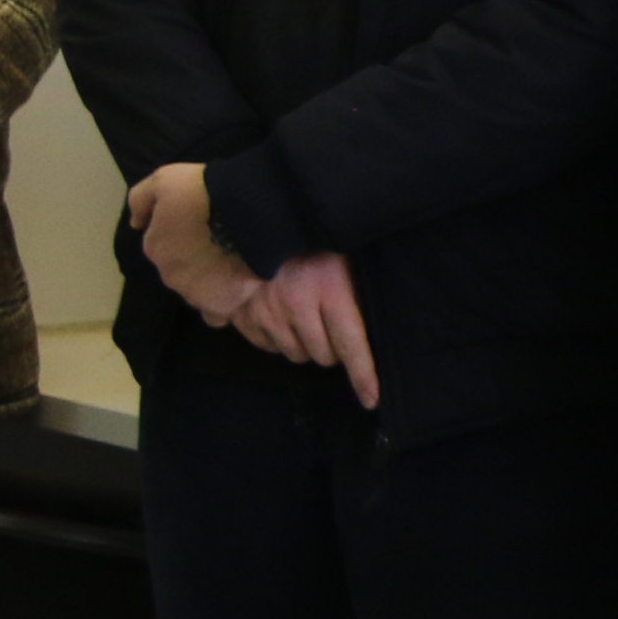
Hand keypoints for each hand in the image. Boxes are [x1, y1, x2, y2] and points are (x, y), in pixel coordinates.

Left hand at [129, 160, 258, 325]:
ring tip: (230, 261)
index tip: (199, 221)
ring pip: (194, 291)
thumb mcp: (163, 180)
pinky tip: (232, 290)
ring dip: (207, 280)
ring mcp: (193, 293)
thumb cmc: (203, 191)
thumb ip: (141, 200)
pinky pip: (215, 314)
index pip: (160, 245)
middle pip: (178, 269)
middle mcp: (168, 275)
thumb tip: (136, 223)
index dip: (179, 232)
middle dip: (192, 257)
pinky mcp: (220, 305)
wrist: (246, 211)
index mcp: (154, 247)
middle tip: (217, 239)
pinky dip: (220, 304)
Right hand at [236, 250, 383, 405]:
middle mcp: (298, 306)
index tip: (371, 399)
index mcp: (330, 290)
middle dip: (332, 349)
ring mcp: (268, 312)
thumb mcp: (343, 257)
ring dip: (305, 345)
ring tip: (305, 318)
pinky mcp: (245, 314)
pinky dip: (278, 340)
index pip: (352, 345)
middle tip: (331, 325)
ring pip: (296, 354)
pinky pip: (268, 346)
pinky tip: (281, 318)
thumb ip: (355, 292)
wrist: (257, 219)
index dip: (364, 376)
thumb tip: (372, 331)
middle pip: (324, 356)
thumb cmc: (312, 238)